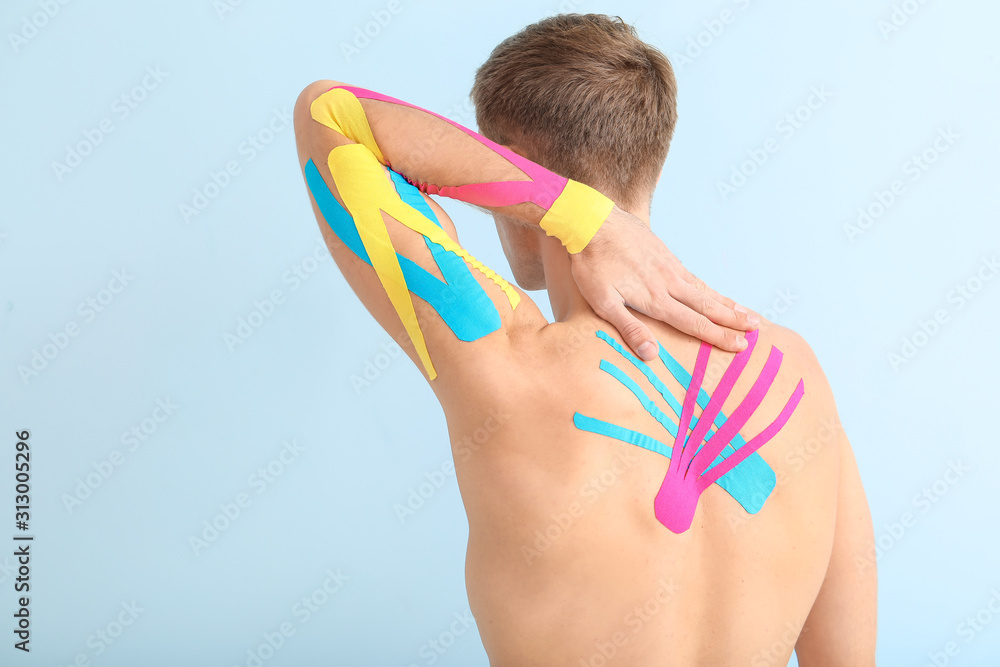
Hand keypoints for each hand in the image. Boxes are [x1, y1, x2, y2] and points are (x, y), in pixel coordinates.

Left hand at [569, 208, 758, 359]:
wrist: (592, 221)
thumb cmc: (591, 265)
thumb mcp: (603, 302)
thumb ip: (629, 328)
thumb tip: (652, 355)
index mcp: (655, 298)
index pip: (694, 323)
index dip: (718, 336)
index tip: (740, 345)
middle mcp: (668, 282)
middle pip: (707, 306)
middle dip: (733, 320)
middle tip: (757, 330)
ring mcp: (668, 265)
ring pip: (702, 289)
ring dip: (725, 303)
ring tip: (746, 312)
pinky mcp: (663, 252)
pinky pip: (691, 274)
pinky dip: (706, 286)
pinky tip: (711, 290)